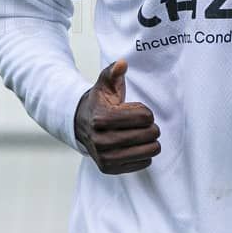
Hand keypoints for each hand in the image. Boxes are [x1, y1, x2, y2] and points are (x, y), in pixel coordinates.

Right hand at [74, 59, 160, 174]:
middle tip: (144, 124)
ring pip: (149, 151)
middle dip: (151, 126)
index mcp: (101, 118)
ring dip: (151, 141)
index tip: (137, 110)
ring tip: (143, 135)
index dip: (146, 112)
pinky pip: (144, 163)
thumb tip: (122, 63)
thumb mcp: (104, 85)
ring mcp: (105, 157)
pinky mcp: (109, 169)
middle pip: (149, 134)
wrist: (80, 125)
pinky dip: (144, 155)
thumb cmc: (99, 103)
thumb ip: (113, 72)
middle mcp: (101, 140)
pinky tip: (135, 146)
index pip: (145, 117)